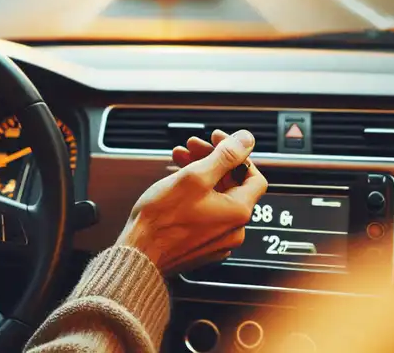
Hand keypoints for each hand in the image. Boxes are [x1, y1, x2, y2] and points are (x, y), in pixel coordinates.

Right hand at [115, 129, 265, 275]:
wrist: (139, 254)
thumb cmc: (161, 220)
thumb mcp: (194, 177)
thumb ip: (225, 156)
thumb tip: (246, 140)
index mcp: (238, 212)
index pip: (254, 176)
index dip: (237, 154)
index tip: (217, 141)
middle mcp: (234, 230)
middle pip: (233, 185)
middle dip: (212, 160)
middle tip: (192, 147)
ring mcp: (218, 240)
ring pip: (217, 197)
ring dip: (201, 175)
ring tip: (179, 161)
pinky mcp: (202, 245)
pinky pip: (207, 213)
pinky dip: (196, 195)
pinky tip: (178, 184)